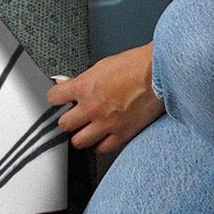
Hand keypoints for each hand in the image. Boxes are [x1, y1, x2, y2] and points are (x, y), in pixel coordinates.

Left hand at [47, 44, 163, 155]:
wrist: (159, 73)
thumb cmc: (135, 65)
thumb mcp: (101, 66)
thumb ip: (83, 79)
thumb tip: (66, 82)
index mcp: (84, 87)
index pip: (54, 98)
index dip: (55, 98)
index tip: (59, 100)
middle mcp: (92, 107)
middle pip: (64, 124)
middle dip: (68, 120)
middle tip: (73, 117)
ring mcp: (106, 123)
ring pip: (79, 141)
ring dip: (81, 136)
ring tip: (86, 130)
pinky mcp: (122, 134)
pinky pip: (102, 149)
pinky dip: (99, 145)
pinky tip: (101, 138)